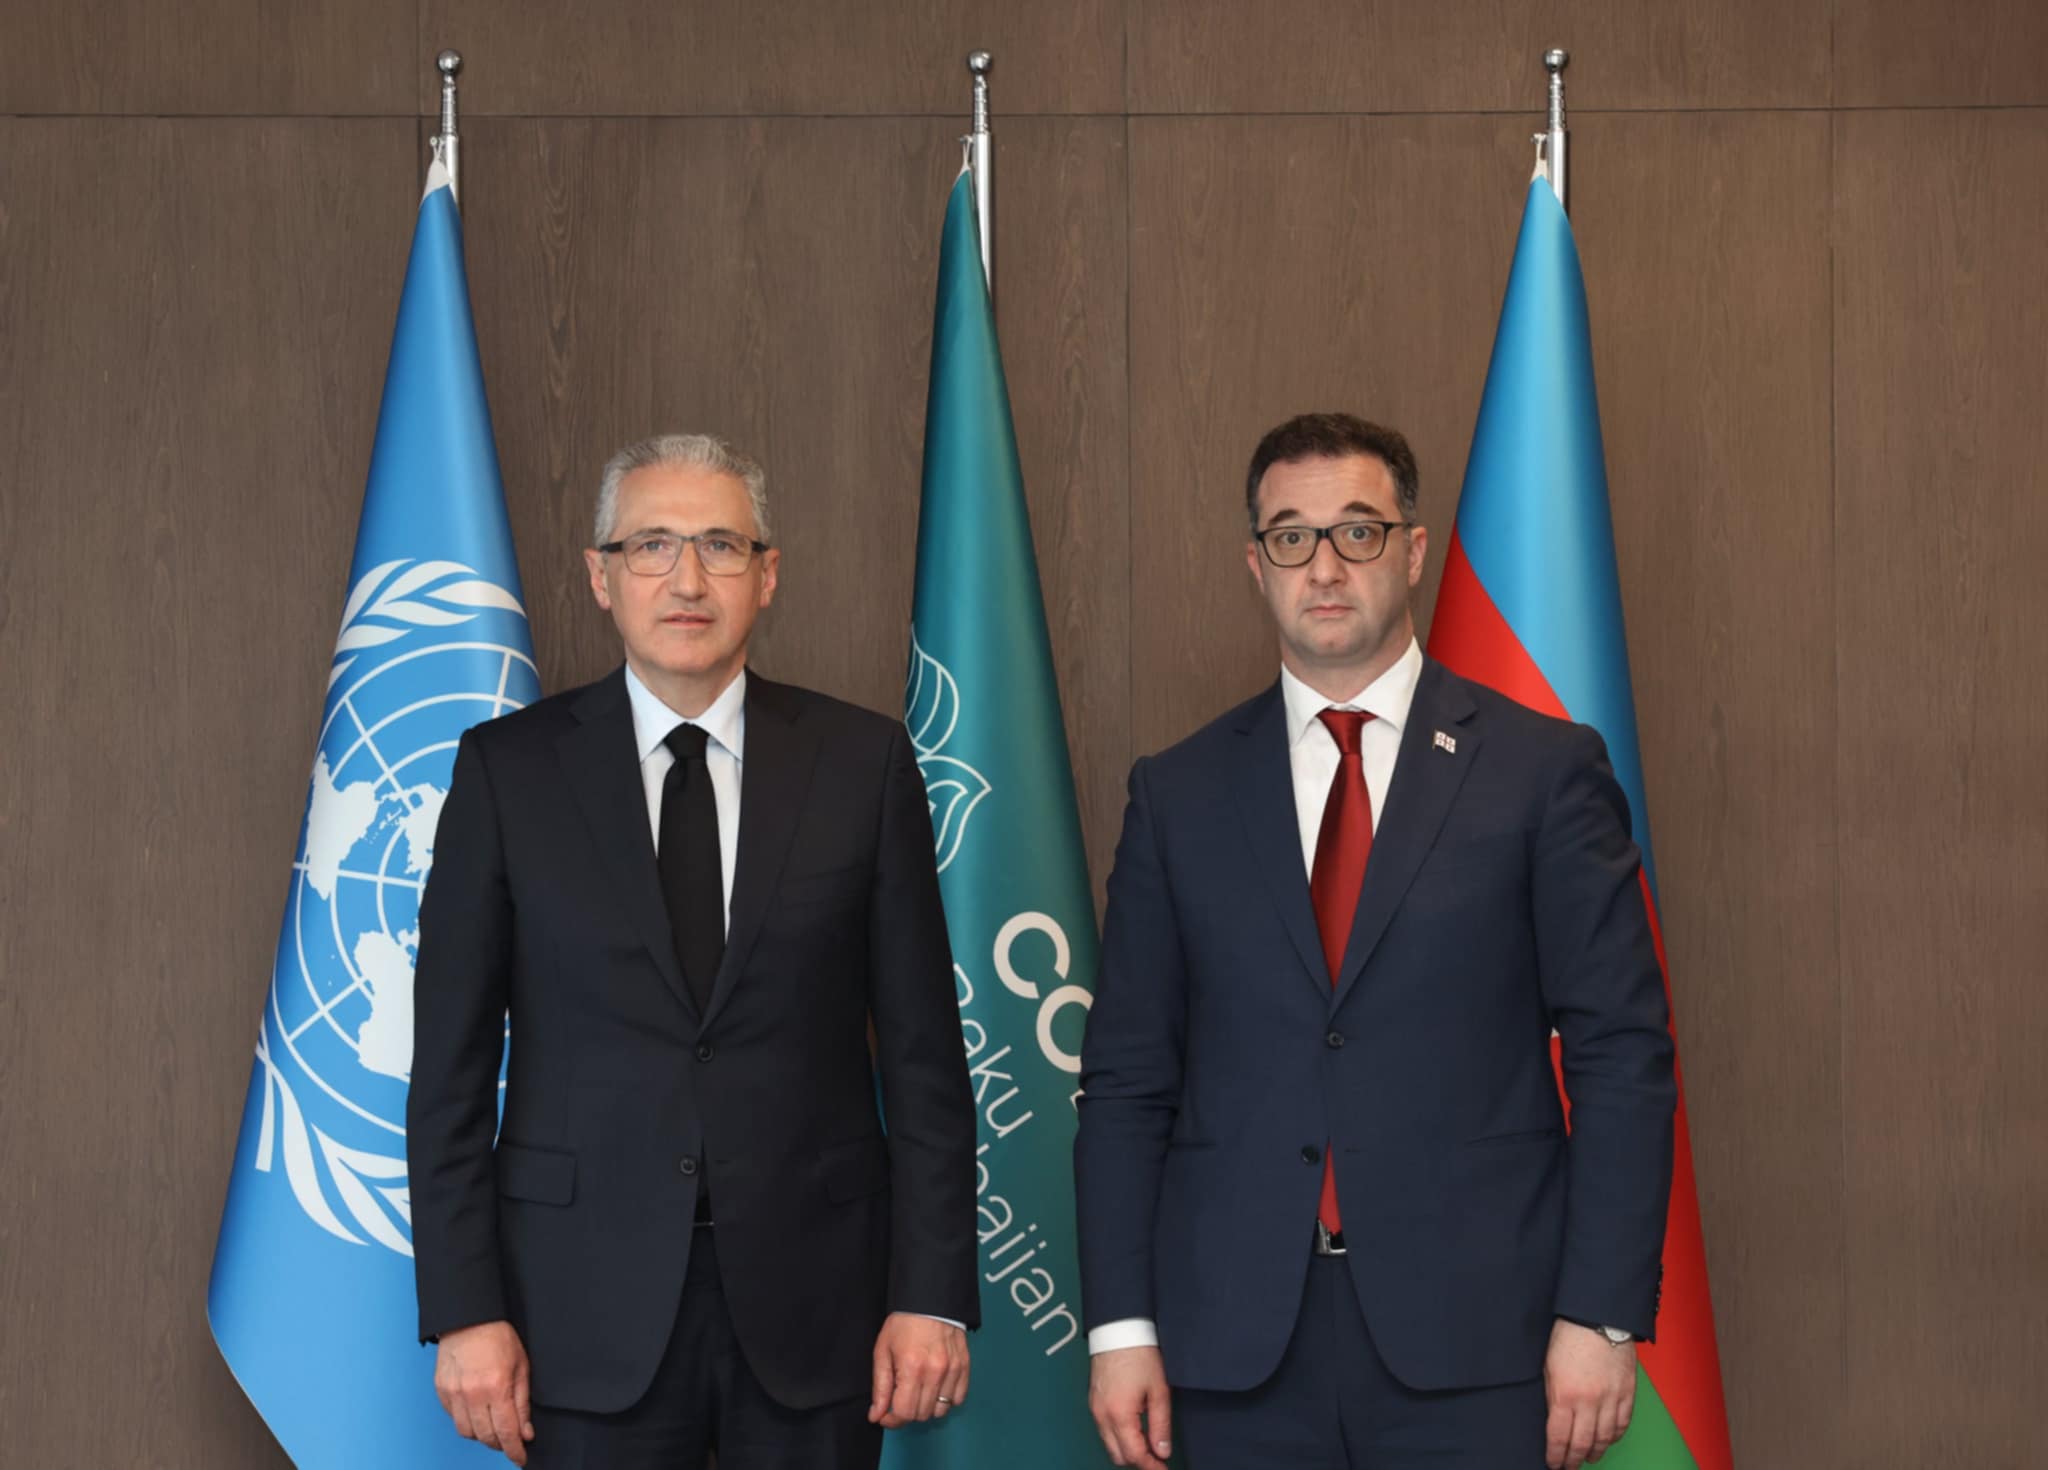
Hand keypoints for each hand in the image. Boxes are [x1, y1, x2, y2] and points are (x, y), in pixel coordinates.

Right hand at [434, 1320, 534, 1465]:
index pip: (506, 1432)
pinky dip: (466, 1422)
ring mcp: (454, 1394)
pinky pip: (454, 1419)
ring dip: (482, 1435)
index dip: (514, 1450)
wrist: (469, 1318)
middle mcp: (472, 1394)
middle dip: (500, 1443)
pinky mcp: (441, 1391)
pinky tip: (476, 1413)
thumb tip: (525, 1432)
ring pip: (467, 1432)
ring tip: (492, 1426)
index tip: (520, 1457)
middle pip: (486, 1436)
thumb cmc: (498, 1338)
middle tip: (509, 1440)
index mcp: (496, 1387)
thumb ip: (522, 1403)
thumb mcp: (521, 1367)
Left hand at [869, 1313, 969, 1426]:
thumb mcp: (882, 1352)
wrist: (929, 1300)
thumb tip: (876, 1415)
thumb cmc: (903, 1323)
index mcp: (912, 1368)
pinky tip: (936, 1388)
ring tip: (918, 1391)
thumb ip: (880, 1387)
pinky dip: (946, 1400)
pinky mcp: (964, 1366)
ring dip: (927, 1407)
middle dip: (907, 1412)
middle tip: (900, 1397)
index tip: (886, 1414)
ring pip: (940, 1410)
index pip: (904, 1412)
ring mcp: (952, 1370)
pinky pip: (958, 1399)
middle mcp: (935, 1372)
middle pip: (922, 1414)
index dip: (892, 1419)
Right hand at [1089, 1345, 1171, 1468]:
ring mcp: (1095, 1410)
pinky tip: (1134, 1429)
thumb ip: (1160, 1425)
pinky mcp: (1093, 1402)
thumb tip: (1162, 1451)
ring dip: (1128, 1450)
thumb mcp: (1159, 1391)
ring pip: (1109, 1445)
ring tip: (1149, 1444)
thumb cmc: (1140, 1355)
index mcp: (1119, 1415)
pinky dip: (1118, 1437)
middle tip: (1158, 1458)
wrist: (1118, 1329)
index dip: (1151, 1466)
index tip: (1164, 1469)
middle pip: (1119, 1456)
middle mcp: (1102, 1416)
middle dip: (1138, 1460)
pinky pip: (1104, 1431)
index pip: (1134, 1455)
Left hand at [1544, 1319, 1635, 1467]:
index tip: (1553, 1464)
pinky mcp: (1627, 1393)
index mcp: (1565, 1395)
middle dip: (1574, 1460)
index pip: (1559, 1437)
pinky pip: (1622, 1424)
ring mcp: (1611, 1398)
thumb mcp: (1548, 1367)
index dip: (1556, 1455)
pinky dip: (1614, 1437)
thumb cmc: (1567, 1337)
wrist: (1598, 1317)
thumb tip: (1554, 1420)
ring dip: (1595, 1452)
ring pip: (1605, 1437)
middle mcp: (1590, 1402)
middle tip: (1569, 1468)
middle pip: (1583, 1443)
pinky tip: (1607, 1441)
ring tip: (1588, 1458)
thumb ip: (1553, 1396)